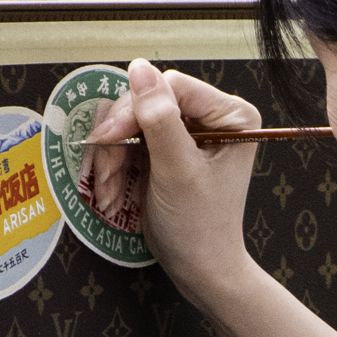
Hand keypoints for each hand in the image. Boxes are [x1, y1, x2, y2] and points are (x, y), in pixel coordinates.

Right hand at [85, 59, 262, 302]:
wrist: (198, 268)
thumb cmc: (199, 225)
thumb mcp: (178, 170)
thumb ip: (160, 119)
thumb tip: (139, 68)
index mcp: (230, 115)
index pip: (173, 86)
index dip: (137, 106)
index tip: (111, 136)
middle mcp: (210, 116)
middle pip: (148, 99)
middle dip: (121, 136)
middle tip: (106, 170)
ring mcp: (184, 132)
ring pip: (131, 118)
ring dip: (112, 153)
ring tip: (109, 187)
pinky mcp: (163, 148)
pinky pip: (127, 138)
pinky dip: (114, 162)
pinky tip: (112, 188)